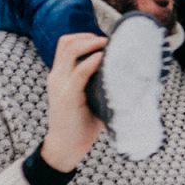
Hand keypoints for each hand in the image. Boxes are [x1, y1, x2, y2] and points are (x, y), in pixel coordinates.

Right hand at [40, 32, 106, 171]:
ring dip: (91, 44)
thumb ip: (100, 85)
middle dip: (89, 37)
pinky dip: (93, 62)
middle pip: (67, 42)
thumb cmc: (81, 125)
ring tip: (108, 46)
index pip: (65, 44)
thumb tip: (127, 76)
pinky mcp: (68, 95)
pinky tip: (105, 59)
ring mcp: (60, 84)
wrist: (66, 147)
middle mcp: (57, 76)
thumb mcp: (90, 99)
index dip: (84, 37)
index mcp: (60, 76)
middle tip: (109, 41)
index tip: (103, 41)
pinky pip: (80, 72)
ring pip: (70, 50)